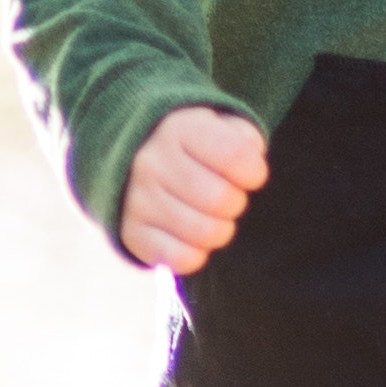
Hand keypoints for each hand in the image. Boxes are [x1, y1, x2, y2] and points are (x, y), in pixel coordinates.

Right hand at [121, 105, 270, 272]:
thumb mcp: (220, 127)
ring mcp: (137, 199)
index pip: (235, 155)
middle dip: (236, 203)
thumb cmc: (195, 148)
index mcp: (178, 128)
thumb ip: (243, 139)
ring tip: (212, 217)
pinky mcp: (131, 233)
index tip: (250, 175)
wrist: (138, 161)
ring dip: (220, 230)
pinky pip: (182, 259)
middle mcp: (151, 161)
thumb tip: (249, 165)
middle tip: (227, 198)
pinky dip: (198, 254)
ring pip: (205, 233)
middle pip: (221, 199)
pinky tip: (192, 237)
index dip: (254, 173)